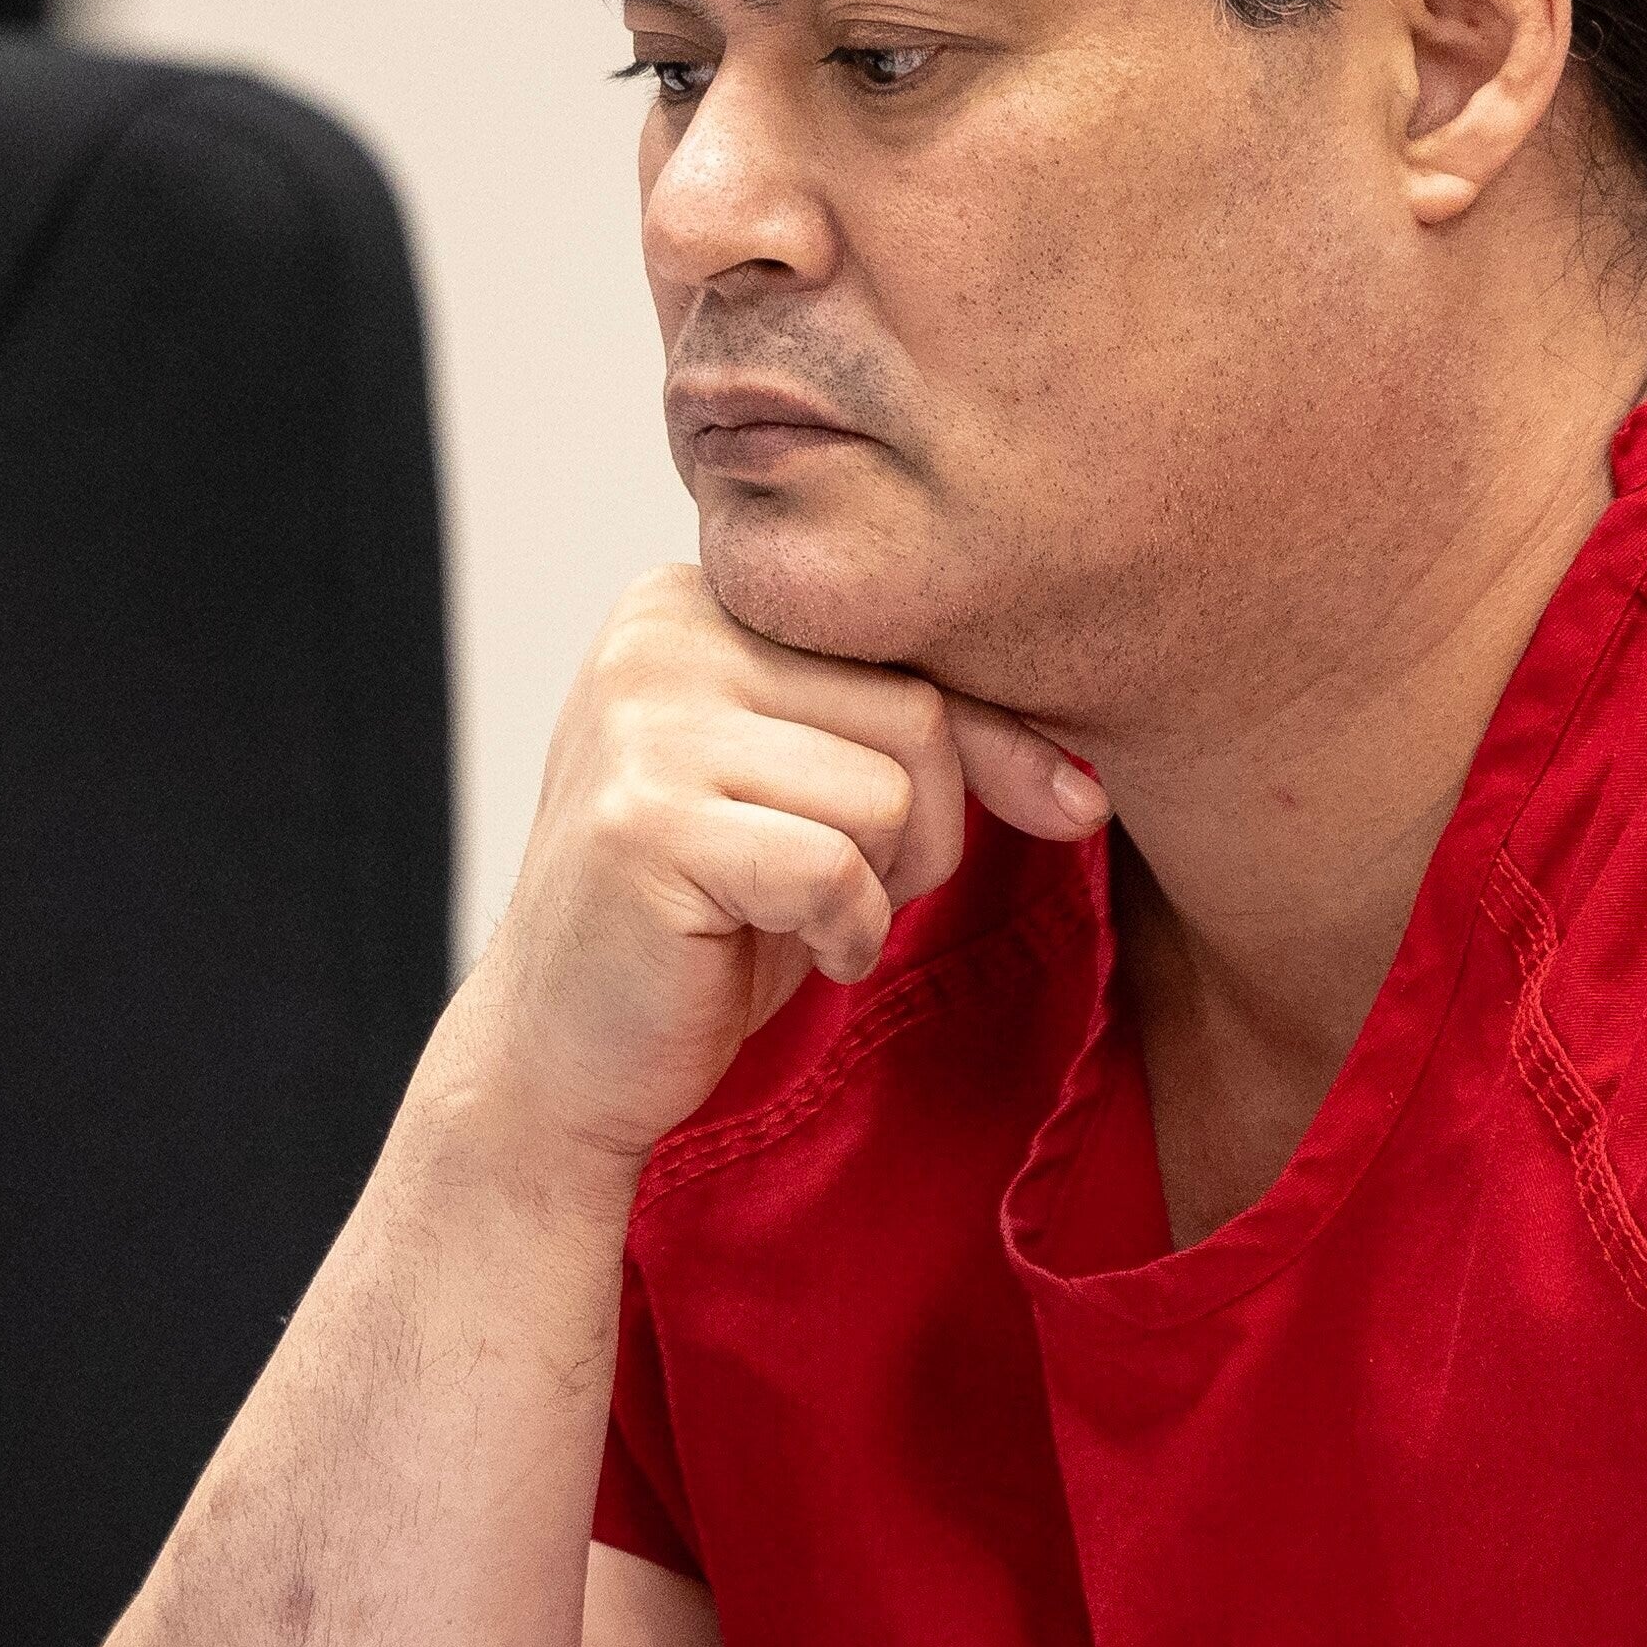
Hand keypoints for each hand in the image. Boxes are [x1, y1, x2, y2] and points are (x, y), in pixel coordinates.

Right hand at [450, 567, 1104, 1175]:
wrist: (560, 1054)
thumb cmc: (708, 919)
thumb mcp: (824, 796)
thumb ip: (931, 737)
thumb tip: (1086, 788)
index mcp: (698, 592)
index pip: (912, 634)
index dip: (993, 740)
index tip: (1062, 805)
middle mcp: (659, 632)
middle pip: (918, 709)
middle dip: (926, 828)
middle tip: (845, 887)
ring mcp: (640, 723)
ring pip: (890, 791)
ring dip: (881, 887)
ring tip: (797, 914)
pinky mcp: (646, 826)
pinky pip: (837, 871)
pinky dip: (844, 933)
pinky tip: (781, 949)